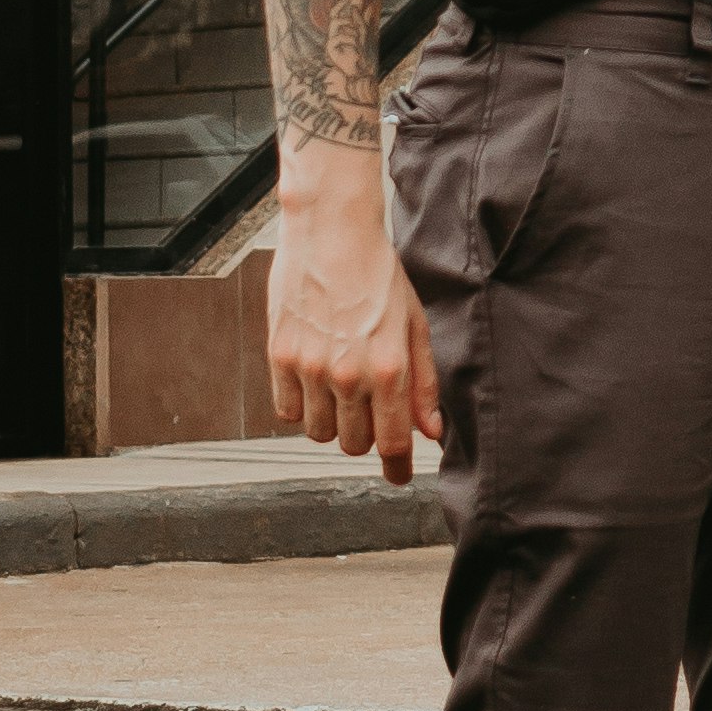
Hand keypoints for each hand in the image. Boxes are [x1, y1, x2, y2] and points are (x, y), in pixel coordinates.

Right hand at [265, 180, 443, 476]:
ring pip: (319, 431)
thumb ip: (423, 382)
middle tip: (370, 412)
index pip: (393, 442)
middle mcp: (347, 374)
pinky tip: (315, 380)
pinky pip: (287, 410)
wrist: (331, 233)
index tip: (398, 477)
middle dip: (365, 437)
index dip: (397, 467)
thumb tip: (431, 431)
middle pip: (353, 443)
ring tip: (341, 390)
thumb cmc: (378, 274)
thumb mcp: (415, 325)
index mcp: (388, 368)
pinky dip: (302, 405)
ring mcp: (309, 367)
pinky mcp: (279, 355)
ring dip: (333, 422)